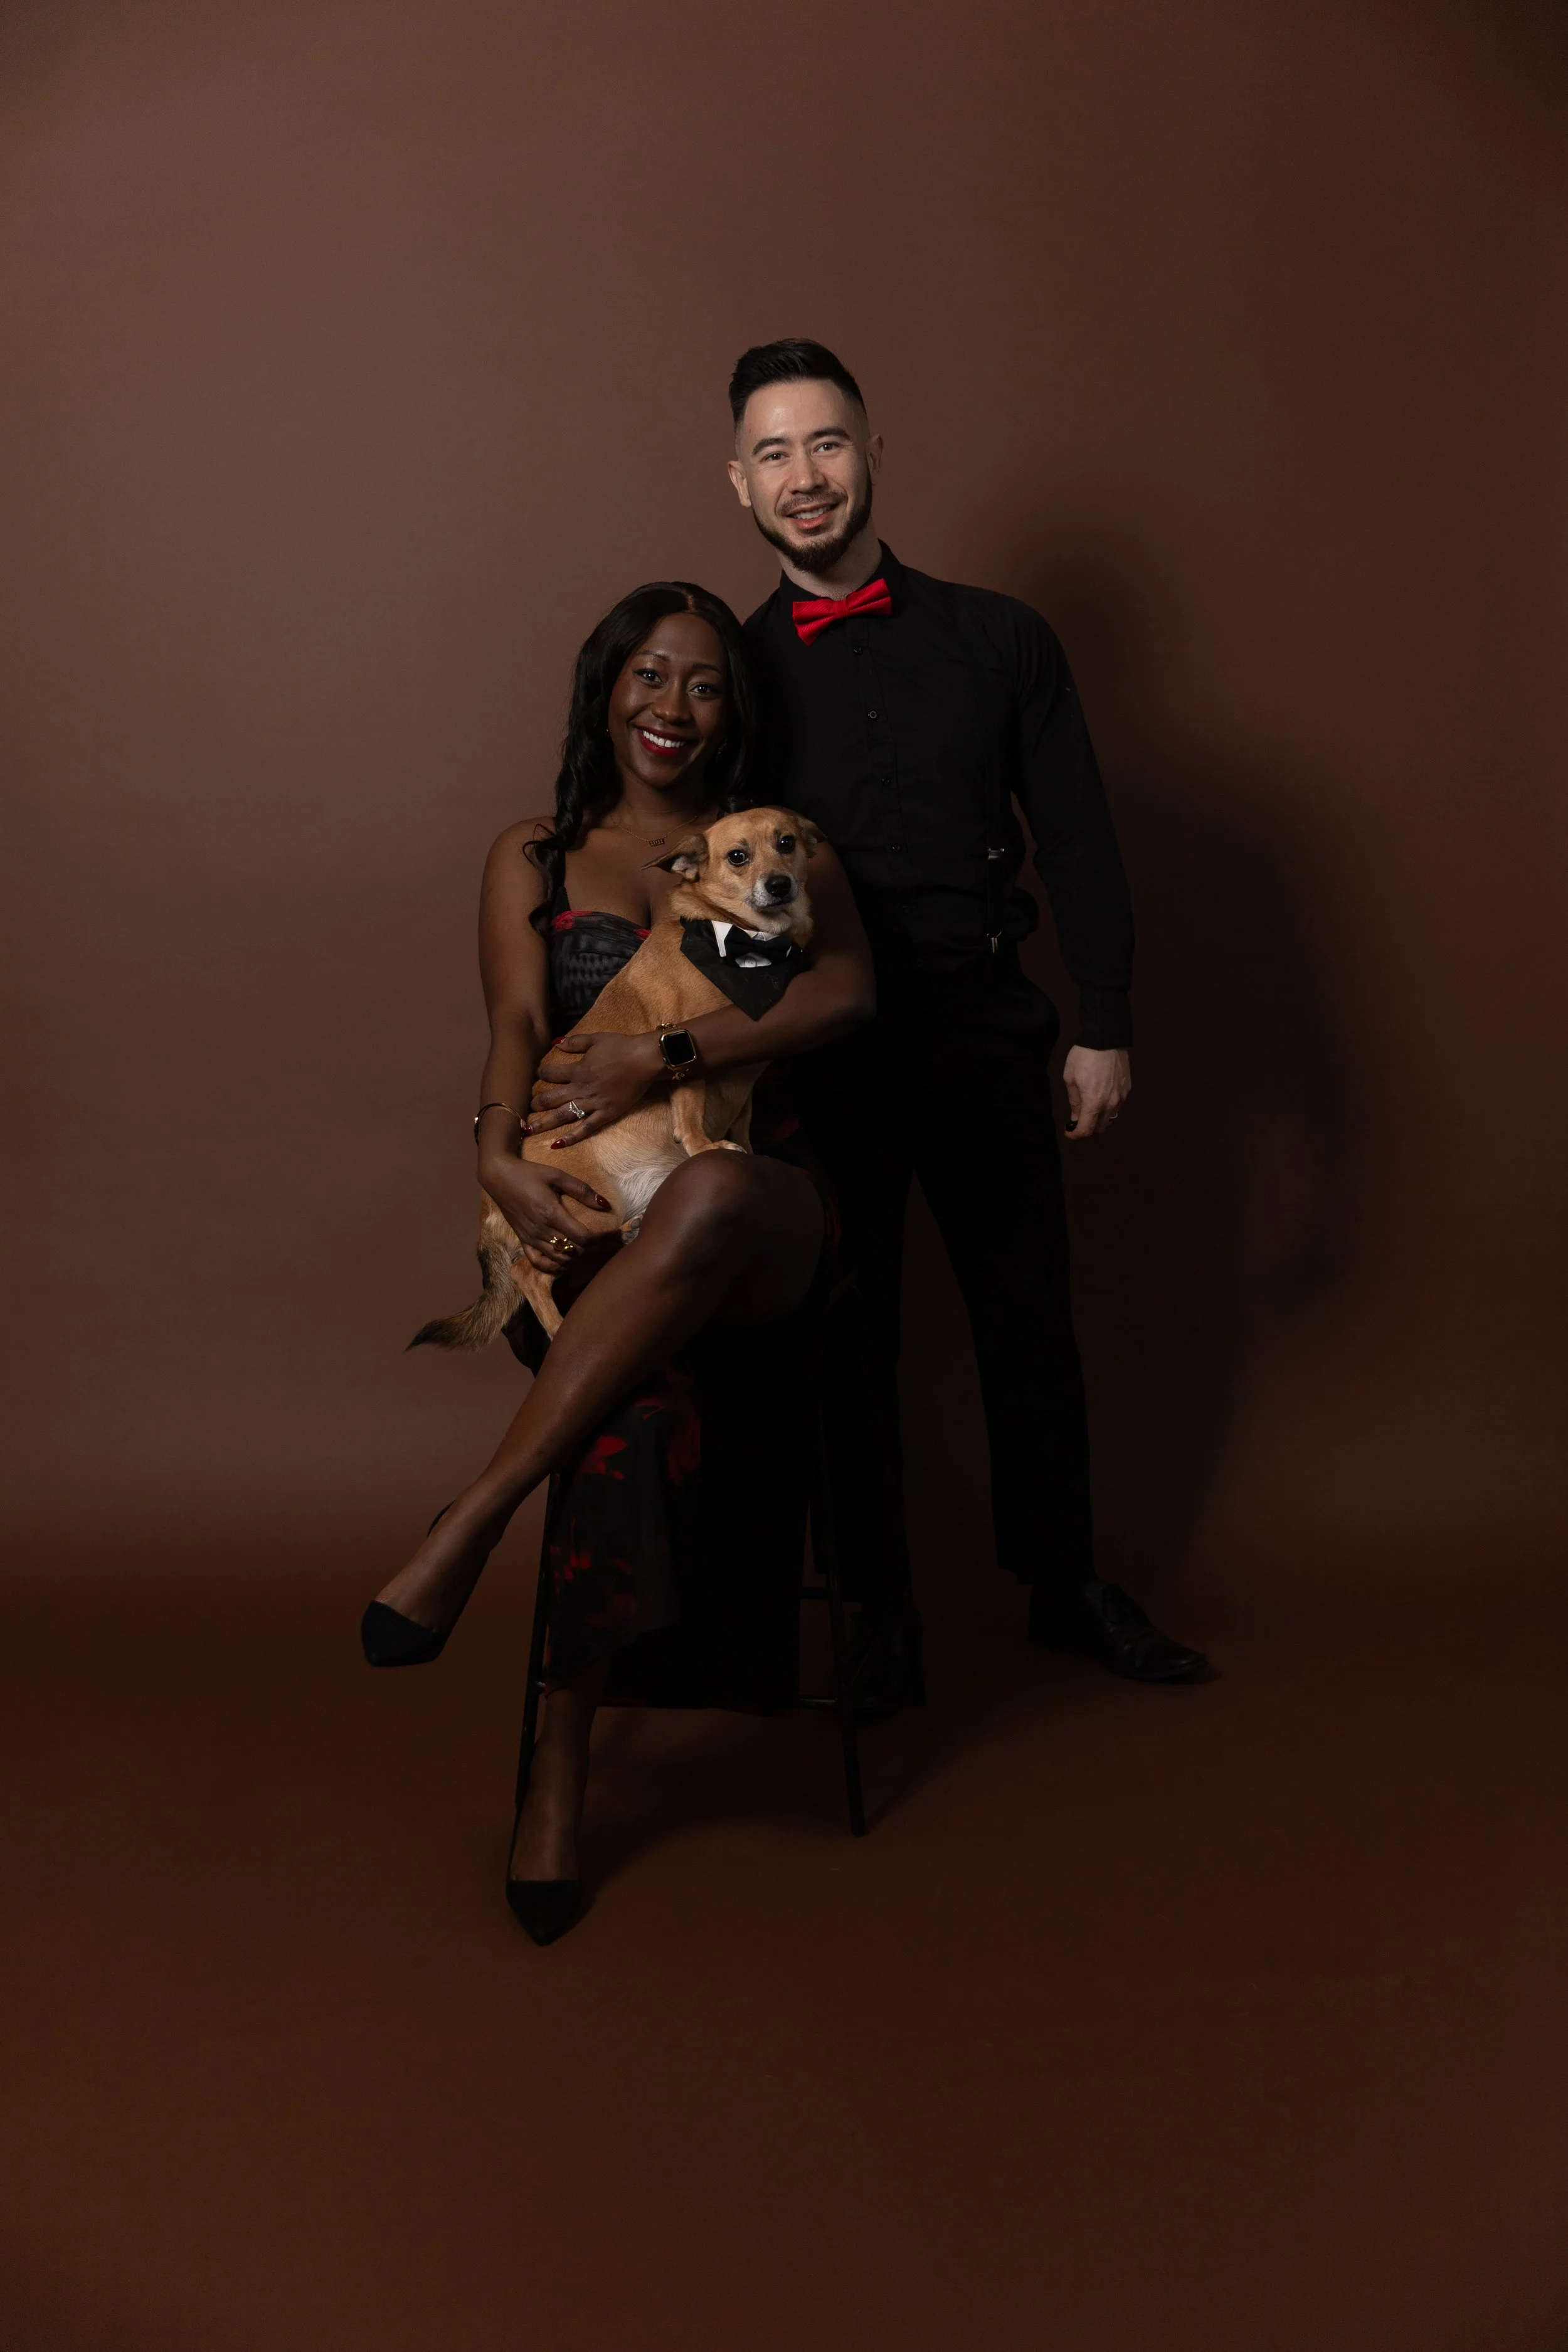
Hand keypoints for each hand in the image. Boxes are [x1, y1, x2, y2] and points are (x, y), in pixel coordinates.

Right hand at [479, 1153, 612, 1275]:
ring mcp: (531, 1238)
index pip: (583, 1237)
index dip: (601, 1239)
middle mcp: (541, 1230)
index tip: (612, 1233)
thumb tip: (604, 1204)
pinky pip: (538, 1263)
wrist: (498, 1176)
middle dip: (594, 1249)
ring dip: (577, 1258)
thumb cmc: (529, 1173)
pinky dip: (554, 1267)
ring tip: (588, 1249)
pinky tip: (564, 1262)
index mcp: (551, 1214)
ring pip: (559, 1260)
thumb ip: (581, 1190)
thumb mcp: (557, 1175)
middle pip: (574, 1251)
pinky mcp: (523, 1241)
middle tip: (605, 1242)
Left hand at [527, 1030, 663, 1144]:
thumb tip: (555, 1043)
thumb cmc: (622, 1047)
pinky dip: (572, 1137)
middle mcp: (581, 1088)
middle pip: (551, 1098)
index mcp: (578, 1070)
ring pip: (563, 1116)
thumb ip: (574, 1042)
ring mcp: (594, 1103)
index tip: (535, 1076)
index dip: (540, 1074)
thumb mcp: (596, 1038)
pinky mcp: (606, 1114)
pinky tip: (557, 1144)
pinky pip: (586, 1128)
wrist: (646, 1059)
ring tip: (528, 1130)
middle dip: (536, 1104)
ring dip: (544, 1123)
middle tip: (524, 1109)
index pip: (550, 1074)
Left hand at [1062, 1045, 1129, 1139]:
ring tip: (1088, 1111)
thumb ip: (1074, 1101)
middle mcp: (1110, 1104)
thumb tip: (1075, 1117)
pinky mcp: (1127, 1089)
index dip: (1075, 1135)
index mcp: (1094, 1103)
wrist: (1106, 1038)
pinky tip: (1100, 1099)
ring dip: (1098, 1120)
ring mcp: (1121, 1097)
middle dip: (1087, 1129)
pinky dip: (1107, 1109)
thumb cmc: (1083, 1056)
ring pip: (1109, 1119)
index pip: (1086, 1130)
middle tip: (1077, 1121)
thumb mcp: (1070, 1078)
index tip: (1068, 1131)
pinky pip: (1116, 1107)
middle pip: (1099, 1128)